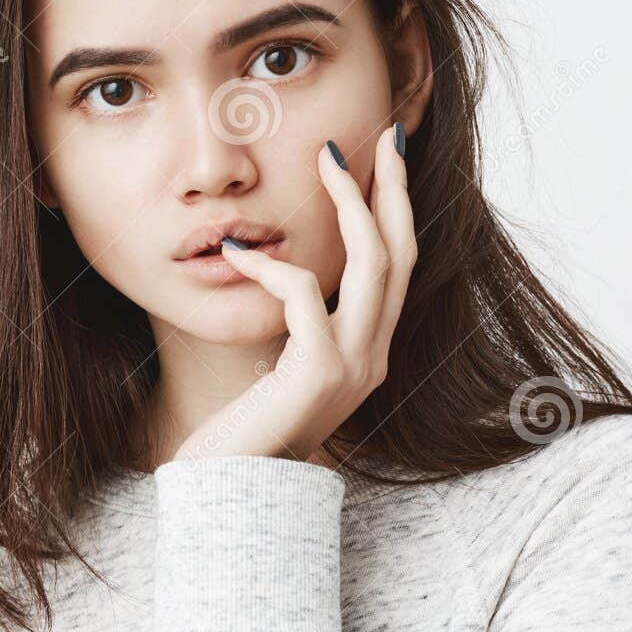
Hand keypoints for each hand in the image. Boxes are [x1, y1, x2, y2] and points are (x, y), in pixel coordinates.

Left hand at [172, 126, 416, 465]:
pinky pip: (305, 295)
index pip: (398, 269)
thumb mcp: (280, 370)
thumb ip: (298, 329)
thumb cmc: (243, 431)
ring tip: (327, 158)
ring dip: (351, 205)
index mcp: (368, 354)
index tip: (386, 158)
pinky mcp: (318, 374)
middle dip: (394, 190)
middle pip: (402, 255)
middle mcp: (373, 359)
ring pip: (374, 265)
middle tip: (379, 136)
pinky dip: (273, 265)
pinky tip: (237, 252)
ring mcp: (353, 368)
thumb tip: (287, 274)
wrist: (229, 496)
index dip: (396, 211)